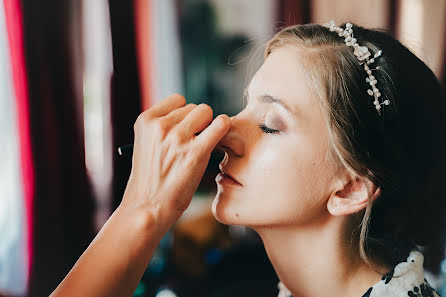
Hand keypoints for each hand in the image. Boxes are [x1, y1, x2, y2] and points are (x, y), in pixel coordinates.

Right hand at [121, 94, 229, 225]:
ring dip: (208, 127)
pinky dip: (223, 128)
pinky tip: (220, 139)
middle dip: (197, 122)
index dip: (184, 114)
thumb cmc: (150, 180)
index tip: (184, 130)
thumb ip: (163, 128)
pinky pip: (220, 124)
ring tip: (202, 146)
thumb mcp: (146, 145)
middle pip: (193, 107)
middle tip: (194, 142)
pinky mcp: (196, 152)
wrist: (148, 207)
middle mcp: (160, 125)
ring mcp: (178, 137)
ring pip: (206, 112)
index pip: (177, 100)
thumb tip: (193, 116)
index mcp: (145, 121)